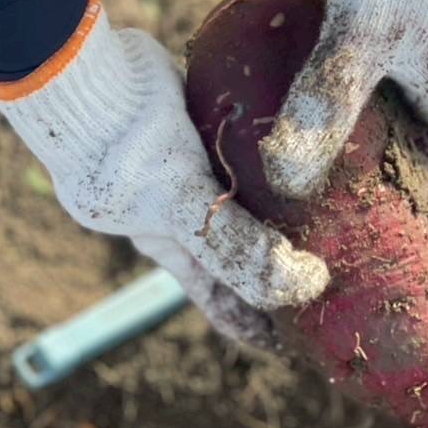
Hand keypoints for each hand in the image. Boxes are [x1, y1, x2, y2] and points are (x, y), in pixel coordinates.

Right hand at [0, 0, 328, 346]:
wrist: (94, 81)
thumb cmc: (129, 158)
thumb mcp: (183, 206)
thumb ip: (234, 247)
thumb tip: (299, 286)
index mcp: (175, 248)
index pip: (224, 301)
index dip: (258, 325)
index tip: (301, 346)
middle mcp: (182, 213)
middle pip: (237, 252)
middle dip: (277, 270)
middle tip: (333, 278)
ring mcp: (190, 169)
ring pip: (243, 201)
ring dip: (279, 210)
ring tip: (330, 215)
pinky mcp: (200, 126)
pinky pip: (240, 150)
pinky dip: (270, 157)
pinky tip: (306, 152)